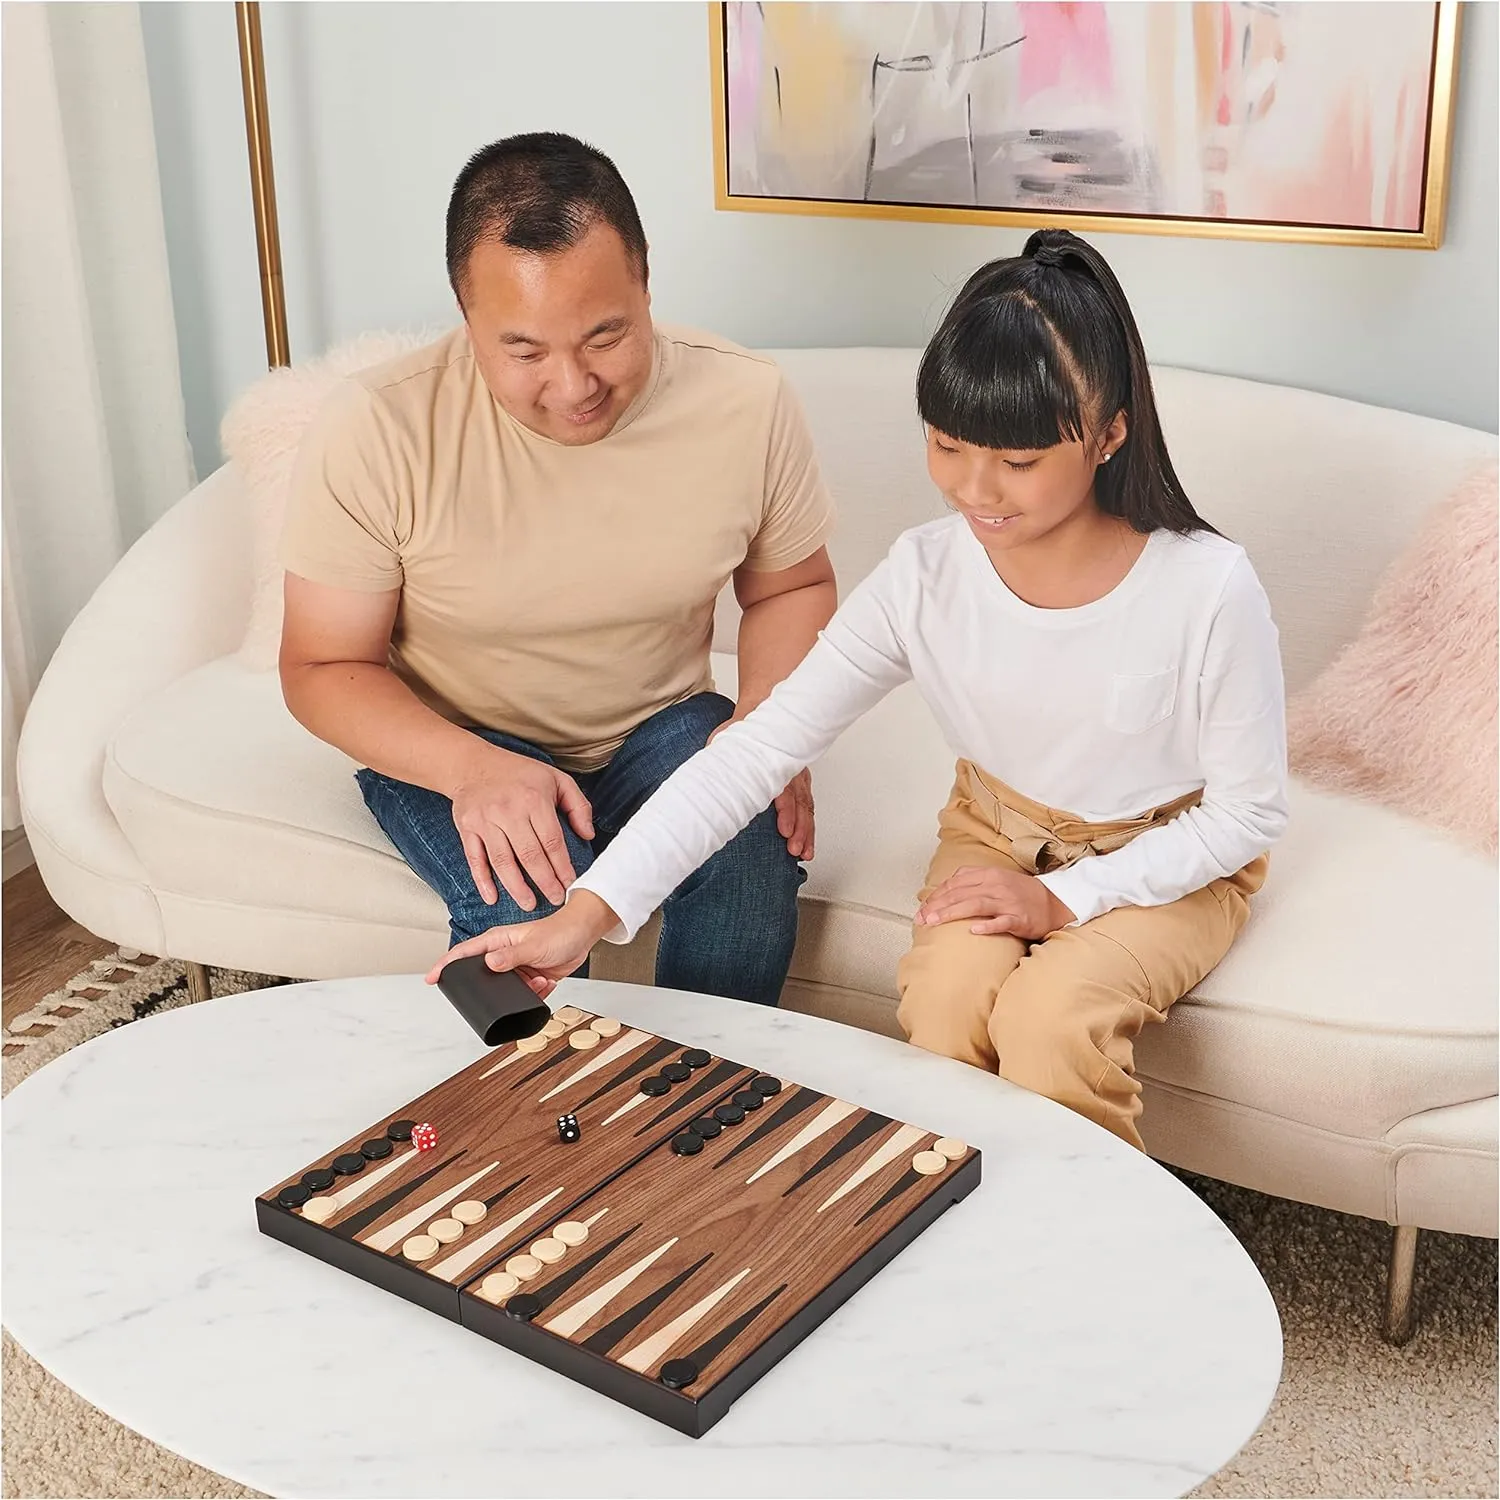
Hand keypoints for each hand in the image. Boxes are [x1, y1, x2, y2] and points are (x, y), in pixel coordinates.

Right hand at [424, 893, 617, 1000]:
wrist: (583, 935)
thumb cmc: (559, 931)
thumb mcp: (533, 945)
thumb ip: (511, 956)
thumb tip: (488, 963)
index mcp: (498, 941)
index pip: (464, 953)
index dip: (446, 965)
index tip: (432, 978)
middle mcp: (504, 954)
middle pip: (483, 976)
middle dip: (489, 989)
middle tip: (496, 997)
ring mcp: (517, 967)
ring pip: (506, 991)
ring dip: (522, 992)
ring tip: (538, 980)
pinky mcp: (531, 978)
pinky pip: (525, 995)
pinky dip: (535, 994)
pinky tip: (546, 982)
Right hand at [449, 748, 594, 911]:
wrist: (472, 763)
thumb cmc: (520, 774)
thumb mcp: (556, 779)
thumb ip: (577, 805)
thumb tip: (588, 835)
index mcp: (534, 799)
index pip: (552, 840)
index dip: (562, 866)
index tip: (571, 884)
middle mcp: (508, 811)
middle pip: (529, 854)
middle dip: (544, 881)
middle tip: (555, 900)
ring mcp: (485, 820)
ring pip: (502, 861)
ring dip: (516, 887)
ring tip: (529, 904)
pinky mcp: (467, 828)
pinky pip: (475, 858)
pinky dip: (482, 880)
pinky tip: (492, 898)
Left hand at [710, 720, 814, 859]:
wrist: (761, 714)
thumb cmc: (743, 733)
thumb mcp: (726, 745)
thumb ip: (720, 764)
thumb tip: (702, 784)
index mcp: (772, 762)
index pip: (783, 789)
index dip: (786, 811)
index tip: (784, 830)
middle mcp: (789, 771)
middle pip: (799, 802)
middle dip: (799, 828)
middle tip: (794, 848)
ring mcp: (797, 777)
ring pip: (806, 807)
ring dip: (806, 831)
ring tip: (803, 853)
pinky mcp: (800, 783)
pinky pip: (807, 806)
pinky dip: (808, 827)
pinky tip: (806, 843)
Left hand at [915, 866, 1074, 939]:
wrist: (1055, 901)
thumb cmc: (1020, 893)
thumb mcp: (995, 880)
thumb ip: (971, 882)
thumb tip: (943, 892)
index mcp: (988, 874)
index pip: (955, 883)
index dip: (936, 896)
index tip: (921, 910)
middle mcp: (996, 885)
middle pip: (960, 893)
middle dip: (936, 906)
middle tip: (920, 920)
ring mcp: (1008, 902)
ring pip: (975, 905)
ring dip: (951, 913)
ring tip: (934, 923)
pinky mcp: (1020, 918)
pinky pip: (1002, 921)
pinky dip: (987, 925)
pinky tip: (973, 931)